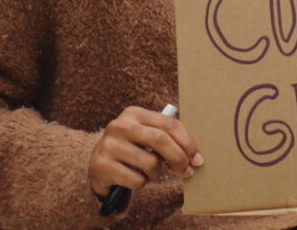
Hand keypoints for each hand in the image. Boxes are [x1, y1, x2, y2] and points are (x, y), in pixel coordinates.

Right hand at [88, 106, 202, 198]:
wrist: (98, 166)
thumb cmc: (132, 150)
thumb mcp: (145, 137)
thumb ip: (165, 136)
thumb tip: (196, 154)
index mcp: (134, 113)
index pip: (168, 123)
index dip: (187, 142)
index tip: (198, 158)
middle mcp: (119, 125)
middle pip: (160, 140)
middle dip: (179, 158)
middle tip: (188, 172)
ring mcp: (109, 145)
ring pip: (149, 163)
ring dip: (156, 174)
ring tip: (150, 174)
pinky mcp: (102, 165)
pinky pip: (136, 180)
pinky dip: (141, 184)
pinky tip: (133, 179)